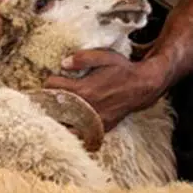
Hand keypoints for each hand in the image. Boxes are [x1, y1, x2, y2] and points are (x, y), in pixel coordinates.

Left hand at [44, 50, 166, 130]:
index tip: (55, 79)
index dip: (51, 81)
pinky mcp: (101, 129)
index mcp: (84, 89)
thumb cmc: (122, 70)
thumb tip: (63, 64)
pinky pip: (81, 136)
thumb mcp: (104, 56)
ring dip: (59, 120)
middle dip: (50, 102)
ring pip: (65, 127)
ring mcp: (93, 121)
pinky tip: (72, 124)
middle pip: (54, 109)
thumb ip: (82, 58)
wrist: (142, 87)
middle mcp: (87, 108)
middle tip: (51, 97)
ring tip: (58, 113)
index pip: (53, 87)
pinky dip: (73, 131)